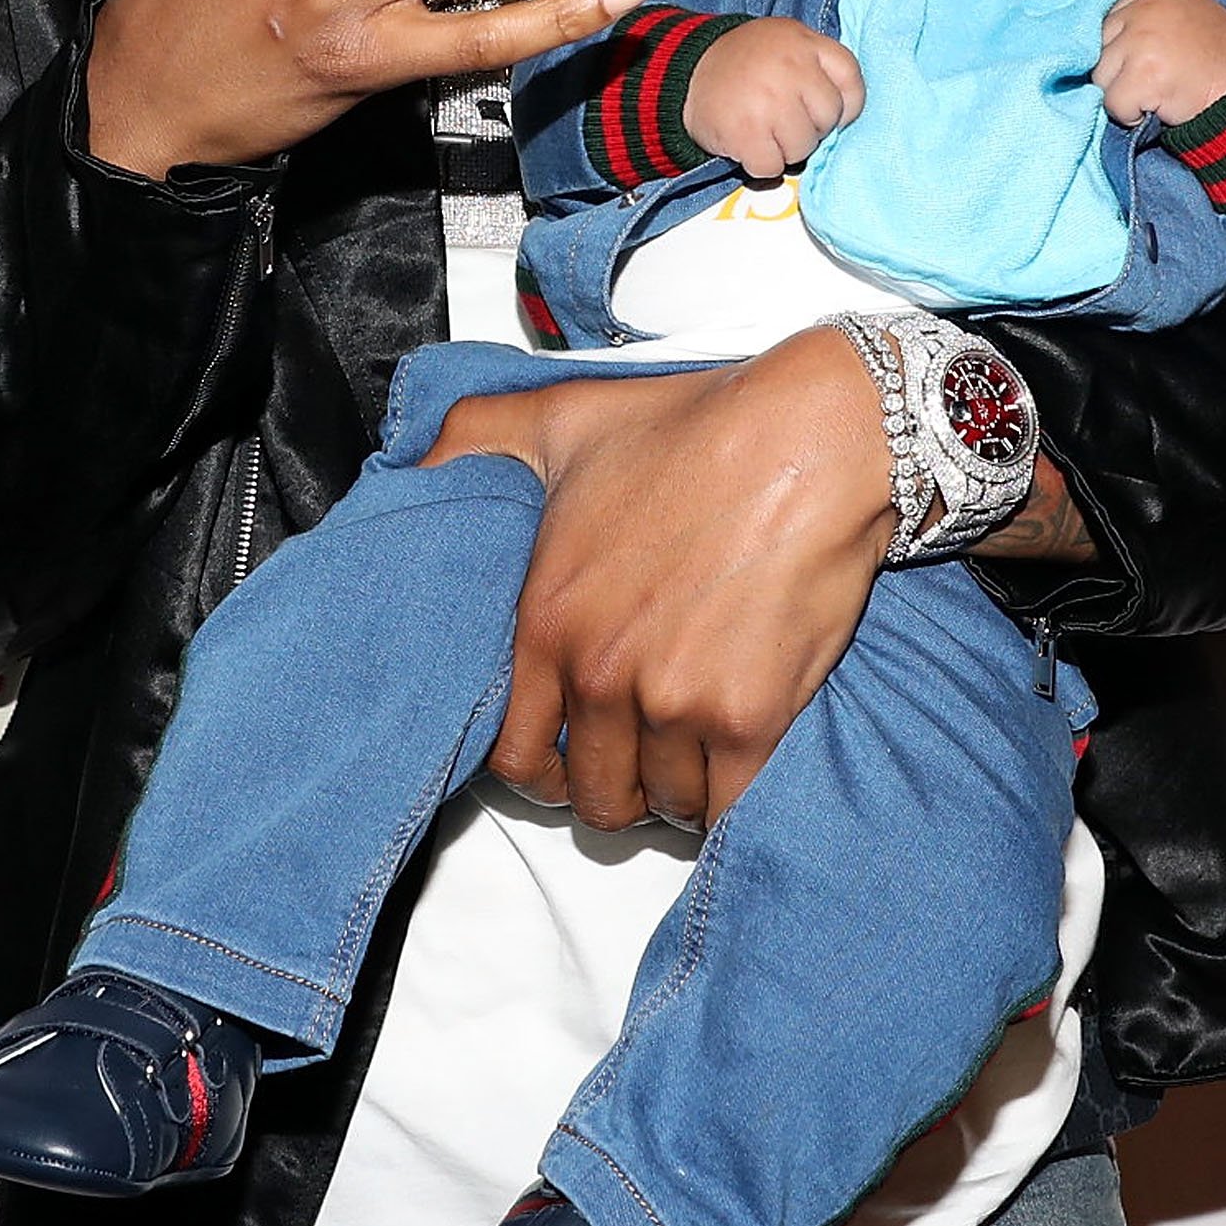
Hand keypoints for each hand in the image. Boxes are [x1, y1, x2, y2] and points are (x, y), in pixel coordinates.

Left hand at [424, 330, 894, 830]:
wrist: (810, 438)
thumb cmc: (694, 428)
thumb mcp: (560, 417)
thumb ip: (472, 438)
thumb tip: (414, 463)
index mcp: (546, 617)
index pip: (513, 753)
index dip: (538, 770)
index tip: (566, 763)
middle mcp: (598, 671)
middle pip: (592, 793)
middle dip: (614, 785)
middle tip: (642, 758)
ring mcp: (673, 701)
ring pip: (661, 805)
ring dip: (677, 791)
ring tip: (695, 750)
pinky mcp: (747, 719)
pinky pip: (724, 808)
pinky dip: (728, 801)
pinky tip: (735, 764)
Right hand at [683, 20, 865, 179]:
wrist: (685, 71)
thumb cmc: (744, 65)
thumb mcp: (786, 44)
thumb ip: (817, 66)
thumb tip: (844, 115)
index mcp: (804, 42)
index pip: (850, 78)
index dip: (846, 105)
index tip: (826, 113)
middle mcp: (789, 67)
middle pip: (828, 118)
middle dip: (810, 127)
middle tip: (783, 119)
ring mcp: (767, 100)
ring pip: (803, 147)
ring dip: (785, 149)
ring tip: (764, 130)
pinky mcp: (744, 131)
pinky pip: (772, 166)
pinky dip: (760, 164)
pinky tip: (748, 144)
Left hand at [1094, 0, 1225, 128]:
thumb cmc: (1223, 63)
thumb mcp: (1187, 20)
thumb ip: (1149, 21)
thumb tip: (1108, 44)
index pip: (1107, 21)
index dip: (1119, 51)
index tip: (1140, 64)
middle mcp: (1146, 11)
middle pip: (1099, 49)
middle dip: (1119, 73)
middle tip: (1155, 82)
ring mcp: (1143, 41)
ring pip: (1102, 77)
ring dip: (1125, 94)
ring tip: (1160, 93)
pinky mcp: (1143, 74)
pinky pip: (1114, 104)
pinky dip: (1132, 116)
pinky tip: (1161, 107)